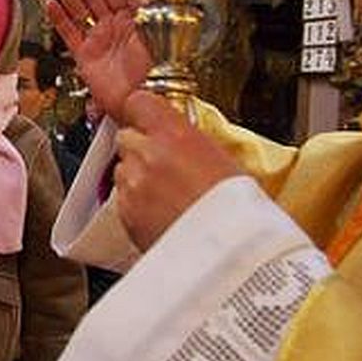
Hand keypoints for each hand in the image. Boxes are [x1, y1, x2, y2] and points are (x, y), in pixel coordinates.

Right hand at [46, 0, 152, 120]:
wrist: (141, 101)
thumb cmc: (155, 73)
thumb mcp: (157, 34)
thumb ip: (147, 11)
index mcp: (134, 20)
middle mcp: (115, 28)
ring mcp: (99, 41)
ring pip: (79, 11)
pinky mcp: (86, 57)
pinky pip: (70, 33)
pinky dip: (59, 19)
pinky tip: (51, 4)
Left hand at [112, 90, 242, 248]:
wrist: (229, 257)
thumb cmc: (238, 213)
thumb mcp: (225, 162)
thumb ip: (192, 142)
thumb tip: (181, 138)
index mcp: (174, 135)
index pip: (139, 102)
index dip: (143, 111)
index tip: (149, 117)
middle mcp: (147, 156)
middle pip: (127, 137)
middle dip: (142, 147)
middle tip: (168, 165)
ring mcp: (132, 186)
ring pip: (123, 169)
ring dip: (139, 177)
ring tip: (170, 196)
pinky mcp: (125, 215)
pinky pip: (123, 199)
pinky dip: (137, 203)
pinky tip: (164, 214)